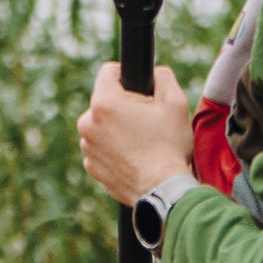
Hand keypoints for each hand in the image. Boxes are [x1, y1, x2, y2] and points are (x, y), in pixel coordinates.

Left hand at [78, 58, 192, 207]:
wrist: (163, 190)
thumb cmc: (169, 146)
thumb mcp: (175, 101)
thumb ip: (162, 76)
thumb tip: (154, 73)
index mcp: (104, 102)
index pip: (108, 71)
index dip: (127, 75)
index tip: (141, 89)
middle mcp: (87, 123)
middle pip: (106, 101)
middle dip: (124, 106)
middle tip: (147, 121)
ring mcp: (87, 147)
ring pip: (103, 125)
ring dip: (118, 128)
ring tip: (142, 142)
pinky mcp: (91, 166)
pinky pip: (102, 148)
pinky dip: (115, 149)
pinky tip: (135, 157)